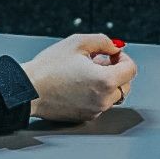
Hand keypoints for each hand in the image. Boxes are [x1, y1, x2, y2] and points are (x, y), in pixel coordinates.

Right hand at [21, 33, 137, 121]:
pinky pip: (100, 103)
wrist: (28, 89)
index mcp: (105, 81)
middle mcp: (103, 100)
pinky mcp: (85, 117)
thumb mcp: (77, 42)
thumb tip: (116, 47)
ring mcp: (95, 111)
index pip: (131, 70)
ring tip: (87, 71)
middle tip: (99, 61)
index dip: (123, 57)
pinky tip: (80, 83)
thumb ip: (103, 42)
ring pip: (113, 95)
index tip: (111, 54)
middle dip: (116, 70)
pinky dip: (97, 93)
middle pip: (126, 84)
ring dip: (107, 82)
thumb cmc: (49, 67)